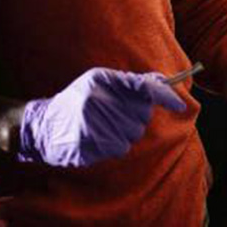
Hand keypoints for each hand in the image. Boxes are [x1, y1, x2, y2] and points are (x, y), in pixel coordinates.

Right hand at [17, 67, 185, 166]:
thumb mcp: (99, 84)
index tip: (180, 105)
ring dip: (125, 132)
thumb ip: (129, 82)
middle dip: (135, 116)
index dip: (164, 96)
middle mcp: (98, 97)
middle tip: (116, 115)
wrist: (46, 126)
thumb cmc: (77, 102)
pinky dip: (115, 145)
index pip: (142, 86)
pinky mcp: (91, 142)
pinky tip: (99, 138)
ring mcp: (93, 121)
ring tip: (104, 126)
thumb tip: (161, 81)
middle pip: (141, 113)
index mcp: (101, 79)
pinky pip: (121, 147)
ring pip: (134, 132)